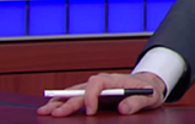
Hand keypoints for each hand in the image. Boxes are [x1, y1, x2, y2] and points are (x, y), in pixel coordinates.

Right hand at [36, 71, 165, 116]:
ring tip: (44, 110)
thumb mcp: (149, 97)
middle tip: (53, 113)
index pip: (96, 83)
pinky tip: (53, 108)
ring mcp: (96, 88)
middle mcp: (102, 82)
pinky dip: (64, 102)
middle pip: (80, 89)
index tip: (90, 111)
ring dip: (59, 101)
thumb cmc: (148, 91)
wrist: (148, 85)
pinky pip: (76, 96)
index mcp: (114, 80)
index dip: (91, 97)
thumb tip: (123, 109)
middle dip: (66, 101)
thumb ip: (137, 102)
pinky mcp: (94, 94)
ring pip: (74, 92)